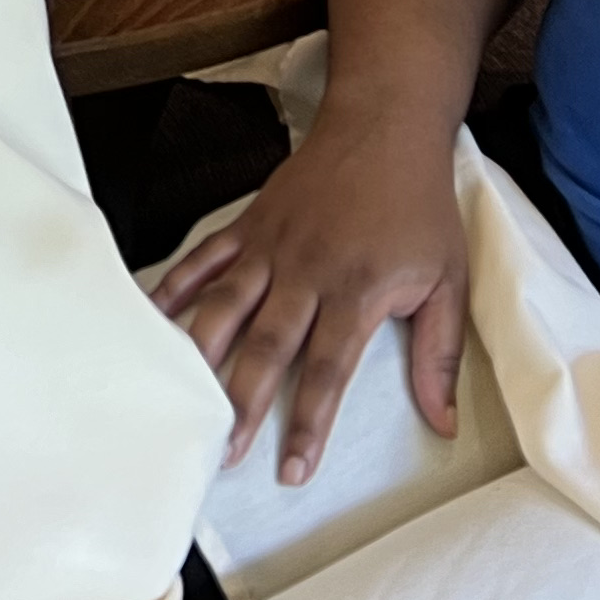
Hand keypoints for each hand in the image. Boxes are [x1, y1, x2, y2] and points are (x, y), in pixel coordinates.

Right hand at [150, 108, 470, 484]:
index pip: (328, 371)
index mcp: (357, 292)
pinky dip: (175, 286)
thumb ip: (440, 355)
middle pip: (266, 346)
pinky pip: (205, 260)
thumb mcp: (448, 282)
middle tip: (221, 450)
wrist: (383, 129)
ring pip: (225, 306)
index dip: (309, 423)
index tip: (292, 469)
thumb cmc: (418, 208)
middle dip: (241, 401)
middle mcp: (306, 272)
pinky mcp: (249, 225)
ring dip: (201, 354)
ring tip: (180, 395)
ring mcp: (271, 246)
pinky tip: (152, 317)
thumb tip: (444, 423)